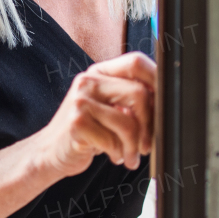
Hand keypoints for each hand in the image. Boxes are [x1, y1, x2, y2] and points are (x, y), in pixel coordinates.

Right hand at [34, 52, 155, 177]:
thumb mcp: (108, 108)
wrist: (51, 151)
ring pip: (129, 121)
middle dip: (150, 126)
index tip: (164, 107)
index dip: (157, 81)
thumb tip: (167, 102)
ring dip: (134, 146)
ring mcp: (80, 100)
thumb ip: (131, 99)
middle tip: (146, 145)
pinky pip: (113, 140)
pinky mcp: (76, 123)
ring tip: (128, 155)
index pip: (136, 62)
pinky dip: (118, 153)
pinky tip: (111, 155)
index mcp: (99, 73)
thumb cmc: (87, 131)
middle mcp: (88, 81)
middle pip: (138, 93)